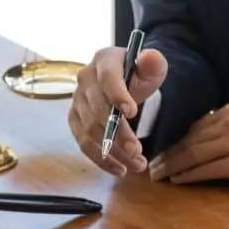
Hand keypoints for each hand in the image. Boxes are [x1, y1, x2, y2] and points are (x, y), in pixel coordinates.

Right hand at [69, 46, 167, 176]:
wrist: (125, 81)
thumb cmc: (138, 74)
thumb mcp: (151, 67)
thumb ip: (153, 63)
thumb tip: (150, 59)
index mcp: (104, 60)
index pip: (108, 78)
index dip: (118, 95)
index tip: (132, 112)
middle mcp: (84, 79)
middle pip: (98, 109)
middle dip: (118, 133)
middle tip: (138, 151)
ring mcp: (77, 100)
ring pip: (91, 130)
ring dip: (113, 151)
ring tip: (137, 164)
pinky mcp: (75, 120)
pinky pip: (84, 143)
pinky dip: (101, 159)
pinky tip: (120, 169)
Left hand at [148, 103, 228, 186]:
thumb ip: (217, 129)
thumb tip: (187, 141)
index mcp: (227, 111)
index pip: (193, 127)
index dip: (172, 140)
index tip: (158, 151)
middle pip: (190, 140)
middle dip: (168, 155)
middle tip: (151, 166)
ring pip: (194, 155)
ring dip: (173, 167)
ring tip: (159, 175)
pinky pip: (207, 170)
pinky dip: (190, 175)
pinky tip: (178, 180)